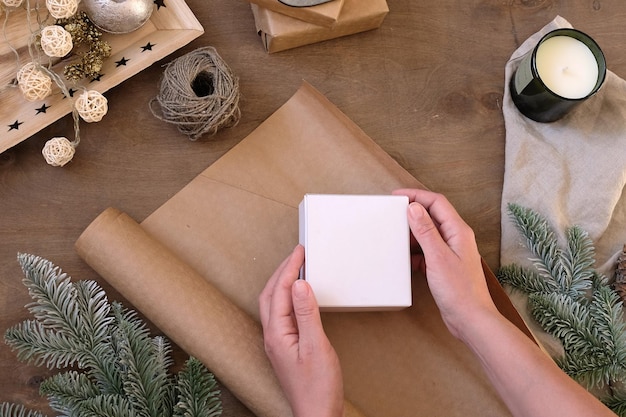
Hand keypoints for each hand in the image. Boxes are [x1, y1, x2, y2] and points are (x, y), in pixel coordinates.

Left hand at [259, 245, 343, 416]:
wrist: (317, 414)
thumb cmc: (317, 387)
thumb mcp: (316, 346)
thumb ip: (307, 313)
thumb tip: (300, 284)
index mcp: (277, 333)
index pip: (281, 291)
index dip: (290, 268)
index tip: (300, 251)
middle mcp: (273, 336)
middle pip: (272, 294)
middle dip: (283, 271)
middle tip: (298, 254)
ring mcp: (278, 342)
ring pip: (274, 304)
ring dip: (283, 283)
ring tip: (296, 268)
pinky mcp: (286, 347)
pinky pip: (282, 314)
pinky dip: (288, 297)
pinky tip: (299, 297)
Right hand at [392, 189, 498, 339]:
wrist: (470, 320)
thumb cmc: (459, 291)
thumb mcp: (437, 257)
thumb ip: (425, 231)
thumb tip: (413, 208)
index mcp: (458, 231)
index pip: (436, 202)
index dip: (416, 195)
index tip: (397, 196)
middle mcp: (456, 238)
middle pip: (432, 215)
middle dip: (413, 212)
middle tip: (393, 213)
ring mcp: (451, 252)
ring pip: (428, 234)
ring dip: (413, 233)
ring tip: (396, 235)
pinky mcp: (445, 266)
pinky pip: (427, 251)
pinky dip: (415, 252)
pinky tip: (406, 259)